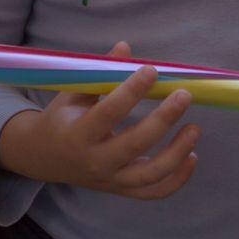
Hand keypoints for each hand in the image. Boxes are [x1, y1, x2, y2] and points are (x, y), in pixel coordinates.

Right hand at [0, 42, 198, 198]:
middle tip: (184, 95)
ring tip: (194, 128)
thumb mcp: (72, 93)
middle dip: (163, 119)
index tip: (152, 70)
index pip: (109, 112)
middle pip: (135, 144)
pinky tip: (192, 156)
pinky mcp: (121, 190)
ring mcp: (110, 180)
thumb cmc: (61, 119)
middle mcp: (94, 161)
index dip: (132, 91)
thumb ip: (99, 72)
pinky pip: (154, 191)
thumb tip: (125, 47)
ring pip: (150, 174)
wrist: (44, 157)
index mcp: (77, 134)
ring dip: (177, 152)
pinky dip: (178, 179)